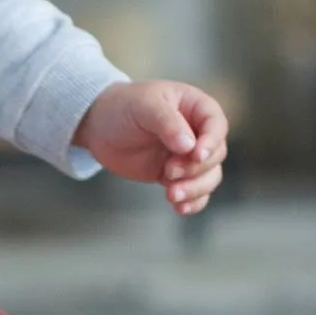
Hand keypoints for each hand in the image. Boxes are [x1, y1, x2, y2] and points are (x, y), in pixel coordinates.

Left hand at [74, 80, 228, 215]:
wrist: (99, 128)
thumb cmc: (123, 107)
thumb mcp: (145, 106)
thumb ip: (167, 123)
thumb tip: (188, 146)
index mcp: (195, 107)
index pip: (216, 125)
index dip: (211, 142)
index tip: (195, 155)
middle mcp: (197, 132)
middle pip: (215, 156)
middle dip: (196, 169)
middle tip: (168, 171)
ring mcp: (187, 156)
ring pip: (209, 177)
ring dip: (194, 190)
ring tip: (171, 195)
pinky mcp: (175, 175)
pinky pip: (195, 193)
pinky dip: (191, 202)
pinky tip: (179, 208)